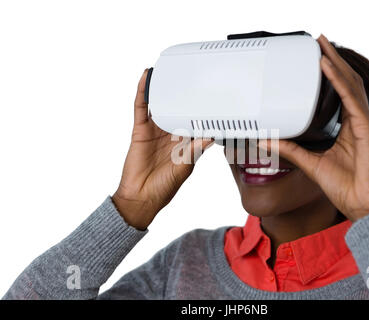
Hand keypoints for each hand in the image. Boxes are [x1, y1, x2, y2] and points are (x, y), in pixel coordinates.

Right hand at [113, 69, 212, 229]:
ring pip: (160, 104)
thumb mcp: (185, 167)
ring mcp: (155, 130)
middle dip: (184, 94)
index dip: (202, 109)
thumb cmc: (164, 187)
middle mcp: (170, 134)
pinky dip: (143, 93)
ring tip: (169, 70)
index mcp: (184, 142)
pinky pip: (141, 108)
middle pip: (178, 108)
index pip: (195, 121)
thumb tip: (211, 136)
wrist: (141, 197)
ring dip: (163, 88)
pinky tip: (147, 79)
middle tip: (192, 75)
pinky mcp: (140, 130)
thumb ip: (195, 151)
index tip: (213, 96)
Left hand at [260, 35, 368, 221]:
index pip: (337, 94)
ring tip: (322, 46)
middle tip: (318, 43)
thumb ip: (289, 150)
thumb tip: (265, 141)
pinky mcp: (366, 127)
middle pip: (345, 83)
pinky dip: (339, 80)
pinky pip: (351, 98)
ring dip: (335, 63)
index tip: (315, 62)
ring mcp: (363, 122)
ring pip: (350, 84)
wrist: (364, 205)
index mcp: (346, 128)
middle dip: (331, 61)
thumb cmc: (346, 187)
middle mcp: (356, 121)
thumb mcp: (310, 163)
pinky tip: (327, 67)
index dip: (328, 76)